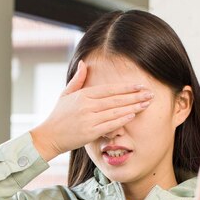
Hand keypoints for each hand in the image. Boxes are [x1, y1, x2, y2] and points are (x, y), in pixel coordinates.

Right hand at [29, 59, 154, 160]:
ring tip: (146, 104)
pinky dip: (122, 120)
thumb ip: (78, 79)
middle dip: (135, 96)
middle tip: (150, 94)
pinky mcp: (89, 132)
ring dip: (133, 107)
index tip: (140, 85)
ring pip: (115, 111)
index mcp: (83, 95)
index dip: (126, 87)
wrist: (49, 136)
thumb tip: (84, 63)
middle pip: (116, 99)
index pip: (109, 89)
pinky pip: (109, 125)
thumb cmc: (58, 116)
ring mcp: (88, 119)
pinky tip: (133, 115)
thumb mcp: (66, 94)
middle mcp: (86, 105)